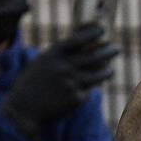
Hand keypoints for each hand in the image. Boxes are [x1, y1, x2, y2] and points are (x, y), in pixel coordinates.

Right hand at [0, 24, 119, 140]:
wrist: (23, 109)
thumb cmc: (32, 84)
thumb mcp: (43, 63)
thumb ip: (61, 56)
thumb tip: (86, 49)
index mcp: (54, 54)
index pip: (79, 39)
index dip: (93, 33)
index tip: (103, 31)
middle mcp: (65, 66)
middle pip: (94, 56)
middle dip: (108, 51)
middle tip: (117, 48)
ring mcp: (72, 82)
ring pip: (98, 74)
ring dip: (107, 70)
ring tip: (110, 69)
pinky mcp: (76, 98)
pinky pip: (87, 91)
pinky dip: (87, 89)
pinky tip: (82, 90)